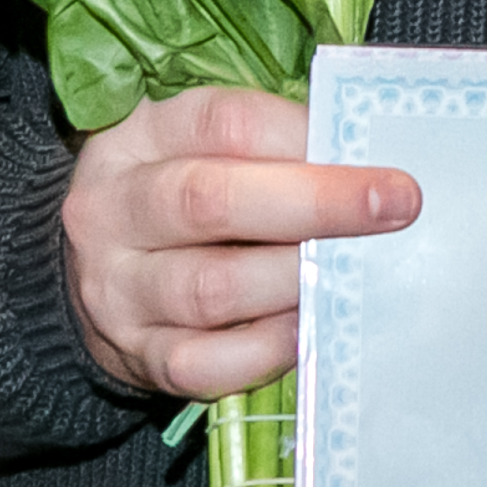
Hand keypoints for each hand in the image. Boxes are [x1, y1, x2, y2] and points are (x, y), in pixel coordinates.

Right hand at [62, 83, 420, 400]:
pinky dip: (268, 348)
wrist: (92, 275)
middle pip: (210, 201)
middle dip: (315, 204)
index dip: (302, 134)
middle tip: (395, 207)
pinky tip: (312, 328)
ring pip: (211, 288)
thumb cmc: (178, 194)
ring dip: (296, 279)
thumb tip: (367, 158)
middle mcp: (114, 211)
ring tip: (356, 271)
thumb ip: (270, 144)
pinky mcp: (136, 357)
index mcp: (136, 137)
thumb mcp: (199, 146)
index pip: (222, 122)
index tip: (371, 150)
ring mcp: (118, 290)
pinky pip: (205, 363)